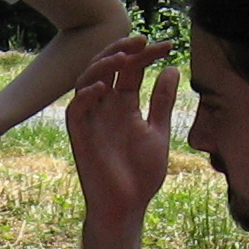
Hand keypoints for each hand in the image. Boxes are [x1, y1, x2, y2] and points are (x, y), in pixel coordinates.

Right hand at [65, 36, 177, 225]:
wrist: (126, 207)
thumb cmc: (141, 174)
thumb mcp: (158, 132)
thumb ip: (162, 102)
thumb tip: (172, 69)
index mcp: (124, 105)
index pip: (131, 70)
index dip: (146, 55)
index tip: (168, 46)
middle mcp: (105, 107)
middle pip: (108, 68)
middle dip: (123, 50)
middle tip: (142, 41)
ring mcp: (91, 120)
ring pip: (87, 81)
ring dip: (103, 66)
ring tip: (123, 57)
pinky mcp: (80, 136)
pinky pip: (76, 109)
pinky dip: (86, 95)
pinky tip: (104, 87)